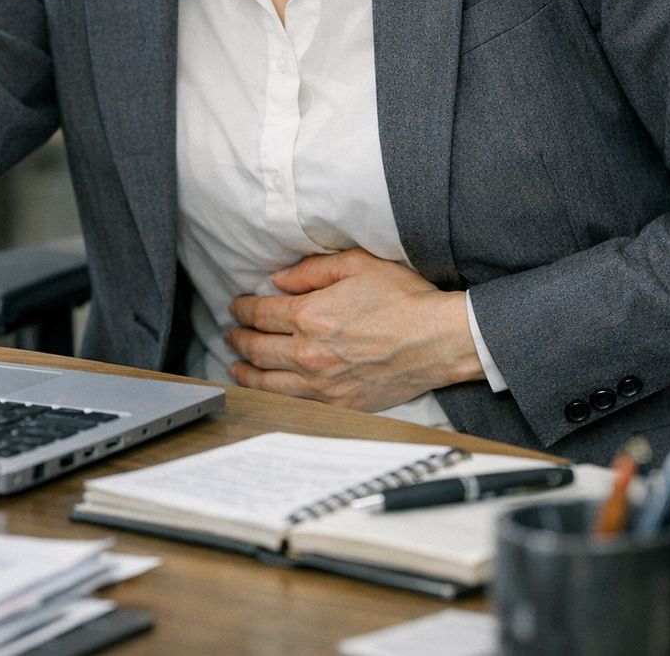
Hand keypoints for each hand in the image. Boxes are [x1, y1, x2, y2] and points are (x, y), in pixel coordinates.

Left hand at [225, 248, 484, 411]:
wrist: (438, 340)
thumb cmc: (404, 298)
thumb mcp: (358, 264)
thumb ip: (312, 271)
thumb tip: (279, 280)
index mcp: (311, 315)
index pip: (261, 314)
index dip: (243, 309)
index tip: (237, 306)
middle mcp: (310, 352)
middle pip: (258, 349)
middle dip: (238, 340)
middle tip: (231, 334)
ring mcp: (324, 384)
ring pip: (268, 383)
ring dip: (246, 372)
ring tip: (236, 366)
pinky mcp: (340, 405)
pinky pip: (295, 404)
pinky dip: (272, 397)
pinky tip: (268, 391)